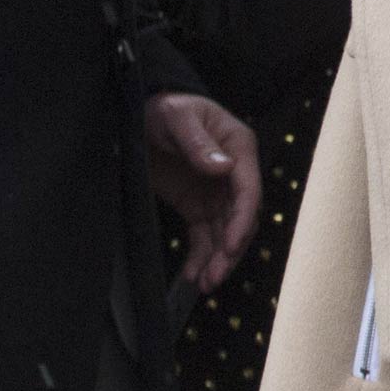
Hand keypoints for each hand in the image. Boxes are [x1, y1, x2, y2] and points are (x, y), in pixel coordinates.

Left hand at [145, 91, 260, 292]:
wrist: (141, 113)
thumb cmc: (165, 107)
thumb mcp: (178, 117)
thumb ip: (198, 141)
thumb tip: (224, 167)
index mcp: (239, 147)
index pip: (248, 190)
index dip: (241, 220)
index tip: (230, 244)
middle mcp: (233, 172)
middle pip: (240, 218)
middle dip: (230, 249)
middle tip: (215, 275)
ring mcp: (216, 191)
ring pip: (225, 232)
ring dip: (218, 259)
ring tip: (205, 283)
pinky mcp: (197, 204)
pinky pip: (204, 235)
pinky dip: (201, 255)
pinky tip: (193, 274)